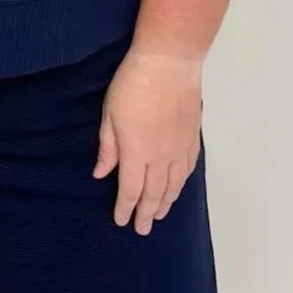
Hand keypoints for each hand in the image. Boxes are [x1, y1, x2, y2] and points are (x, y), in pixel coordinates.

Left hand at [92, 44, 203, 233]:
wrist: (169, 63)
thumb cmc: (132, 84)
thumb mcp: (109, 114)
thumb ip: (108, 147)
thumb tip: (100, 174)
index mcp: (136, 153)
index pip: (131, 190)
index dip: (126, 208)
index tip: (121, 221)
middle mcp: (160, 157)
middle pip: (154, 193)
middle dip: (147, 213)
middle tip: (143, 229)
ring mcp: (179, 148)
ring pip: (174, 185)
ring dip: (166, 202)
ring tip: (160, 215)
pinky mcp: (192, 137)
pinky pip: (188, 169)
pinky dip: (182, 184)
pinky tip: (178, 188)